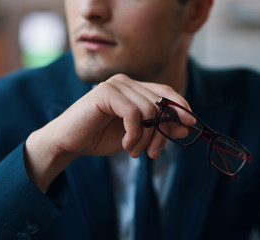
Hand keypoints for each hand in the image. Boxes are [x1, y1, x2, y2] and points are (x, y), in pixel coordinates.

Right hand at [24, 74, 189, 190]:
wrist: (69, 142)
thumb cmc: (101, 137)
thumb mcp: (138, 135)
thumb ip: (160, 128)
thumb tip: (187, 127)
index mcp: (135, 88)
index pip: (167, 92)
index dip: (181, 107)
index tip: (190, 125)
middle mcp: (127, 82)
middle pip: (161, 104)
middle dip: (162, 133)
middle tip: (153, 153)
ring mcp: (116, 84)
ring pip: (149, 110)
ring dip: (146, 138)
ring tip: (135, 152)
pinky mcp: (106, 92)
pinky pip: (134, 114)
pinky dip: (134, 134)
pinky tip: (125, 145)